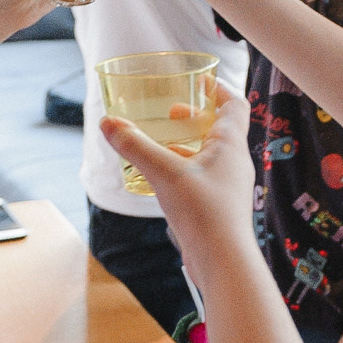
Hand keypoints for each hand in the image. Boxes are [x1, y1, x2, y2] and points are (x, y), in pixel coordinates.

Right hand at [100, 80, 256, 268]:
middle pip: (220, 129)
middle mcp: (234, 162)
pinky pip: (201, 178)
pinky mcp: (218, 206)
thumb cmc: (204, 212)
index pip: (235, 105)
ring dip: (187, 145)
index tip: (198, 81)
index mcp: (231, 145)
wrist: (222, 261)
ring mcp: (228, 186)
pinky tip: (161, 178)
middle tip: (171, 113)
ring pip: (209, 155)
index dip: (218, 89)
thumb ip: (135, 146)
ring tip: (160, 144)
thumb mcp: (164, 173)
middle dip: (196, 117)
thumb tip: (108, 123)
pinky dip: (183, 170)